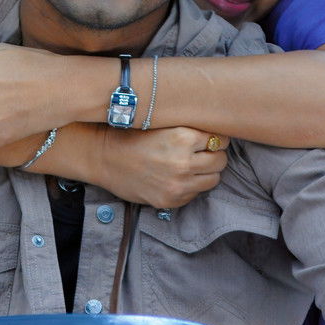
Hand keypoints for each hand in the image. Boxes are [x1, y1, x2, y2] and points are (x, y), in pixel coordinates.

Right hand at [91, 126, 227, 207]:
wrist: (104, 157)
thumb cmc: (132, 135)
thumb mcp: (162, 123)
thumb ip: (189, 127)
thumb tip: (217, 130)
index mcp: (183, 138)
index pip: (220, 139)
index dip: (216, 137)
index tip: (209, 138)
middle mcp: (183, 163)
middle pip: (221, 160)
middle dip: (214, 154)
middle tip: (202, 151)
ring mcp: (178, 185)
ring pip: (214, 179)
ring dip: (207, 172)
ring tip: (193, 165)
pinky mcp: (171, 201)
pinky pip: (196, 194)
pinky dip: (192, 186)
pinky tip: (178, 177)